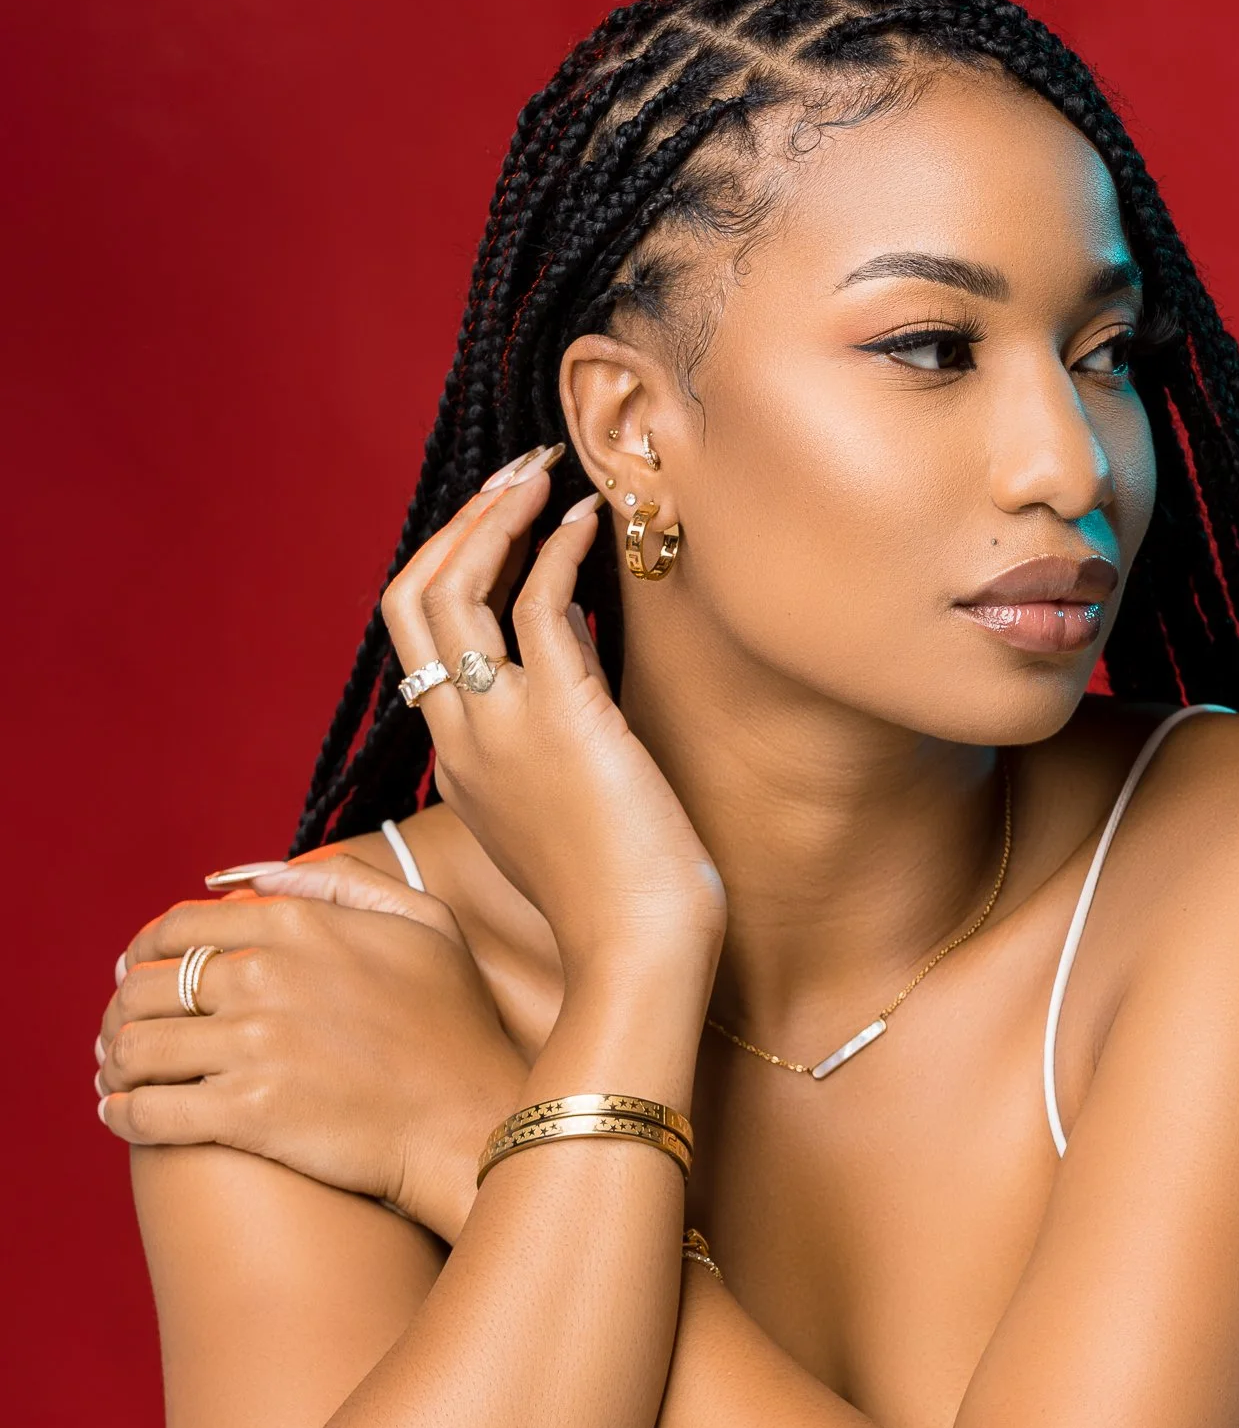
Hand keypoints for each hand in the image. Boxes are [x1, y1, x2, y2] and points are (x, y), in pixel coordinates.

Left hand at [96, 856, 528, 1241]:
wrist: (470, 1120)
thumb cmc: (455, 1025)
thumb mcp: (424, 923)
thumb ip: (343, 882)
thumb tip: (259, 877)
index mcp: (297, 925)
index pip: (178, 928)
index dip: (144, 952)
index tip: (138, 973)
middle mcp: (264, 976)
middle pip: (145, 986)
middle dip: (123, 1009)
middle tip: (124, 1032)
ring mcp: (253, 1046)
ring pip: (134, 1046)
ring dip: (114, 1061)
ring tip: (118, 1076)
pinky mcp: (246, 1114)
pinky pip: (148, 1112)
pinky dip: (121, 1113)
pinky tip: (122, 1114)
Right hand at [382, 455, 725, 977]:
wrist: (639, 952)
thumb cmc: (623, 896)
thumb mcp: (566, 807)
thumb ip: (556, 732)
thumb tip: (579, 656)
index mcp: (457, 765)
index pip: (424, 644)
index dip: (456, 572)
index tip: (500, 530)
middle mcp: (461, 739)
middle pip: (409, 601)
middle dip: (456, 526)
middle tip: (511, 477)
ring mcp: (501, 727)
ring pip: (452, 590)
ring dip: (494, 518)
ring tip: (541, 474)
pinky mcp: (561, 717)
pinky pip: (540, 605)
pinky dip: (559, 550)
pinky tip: (591, 523)